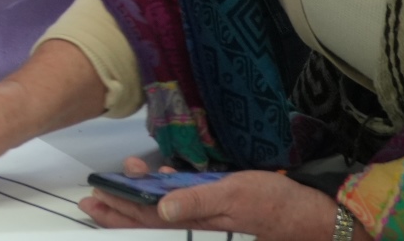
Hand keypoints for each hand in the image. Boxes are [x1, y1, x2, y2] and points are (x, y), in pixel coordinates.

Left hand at [83, 160, 355, 240]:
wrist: (313, 213)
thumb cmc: (275, 202)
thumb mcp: (234, 194)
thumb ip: (196, 200)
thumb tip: (161, 208)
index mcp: (197, 223)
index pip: (148, 219)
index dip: (120, 211)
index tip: (94, 200)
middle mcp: (198, 223)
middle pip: (150, 218)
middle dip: (119, 209)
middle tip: (89, 200)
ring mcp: (209, 218)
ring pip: (165, 210)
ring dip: (139, 198)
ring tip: (114, 187)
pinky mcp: (220, 208)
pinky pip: (185, 202)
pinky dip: (167, 191)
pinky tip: (156, 179)